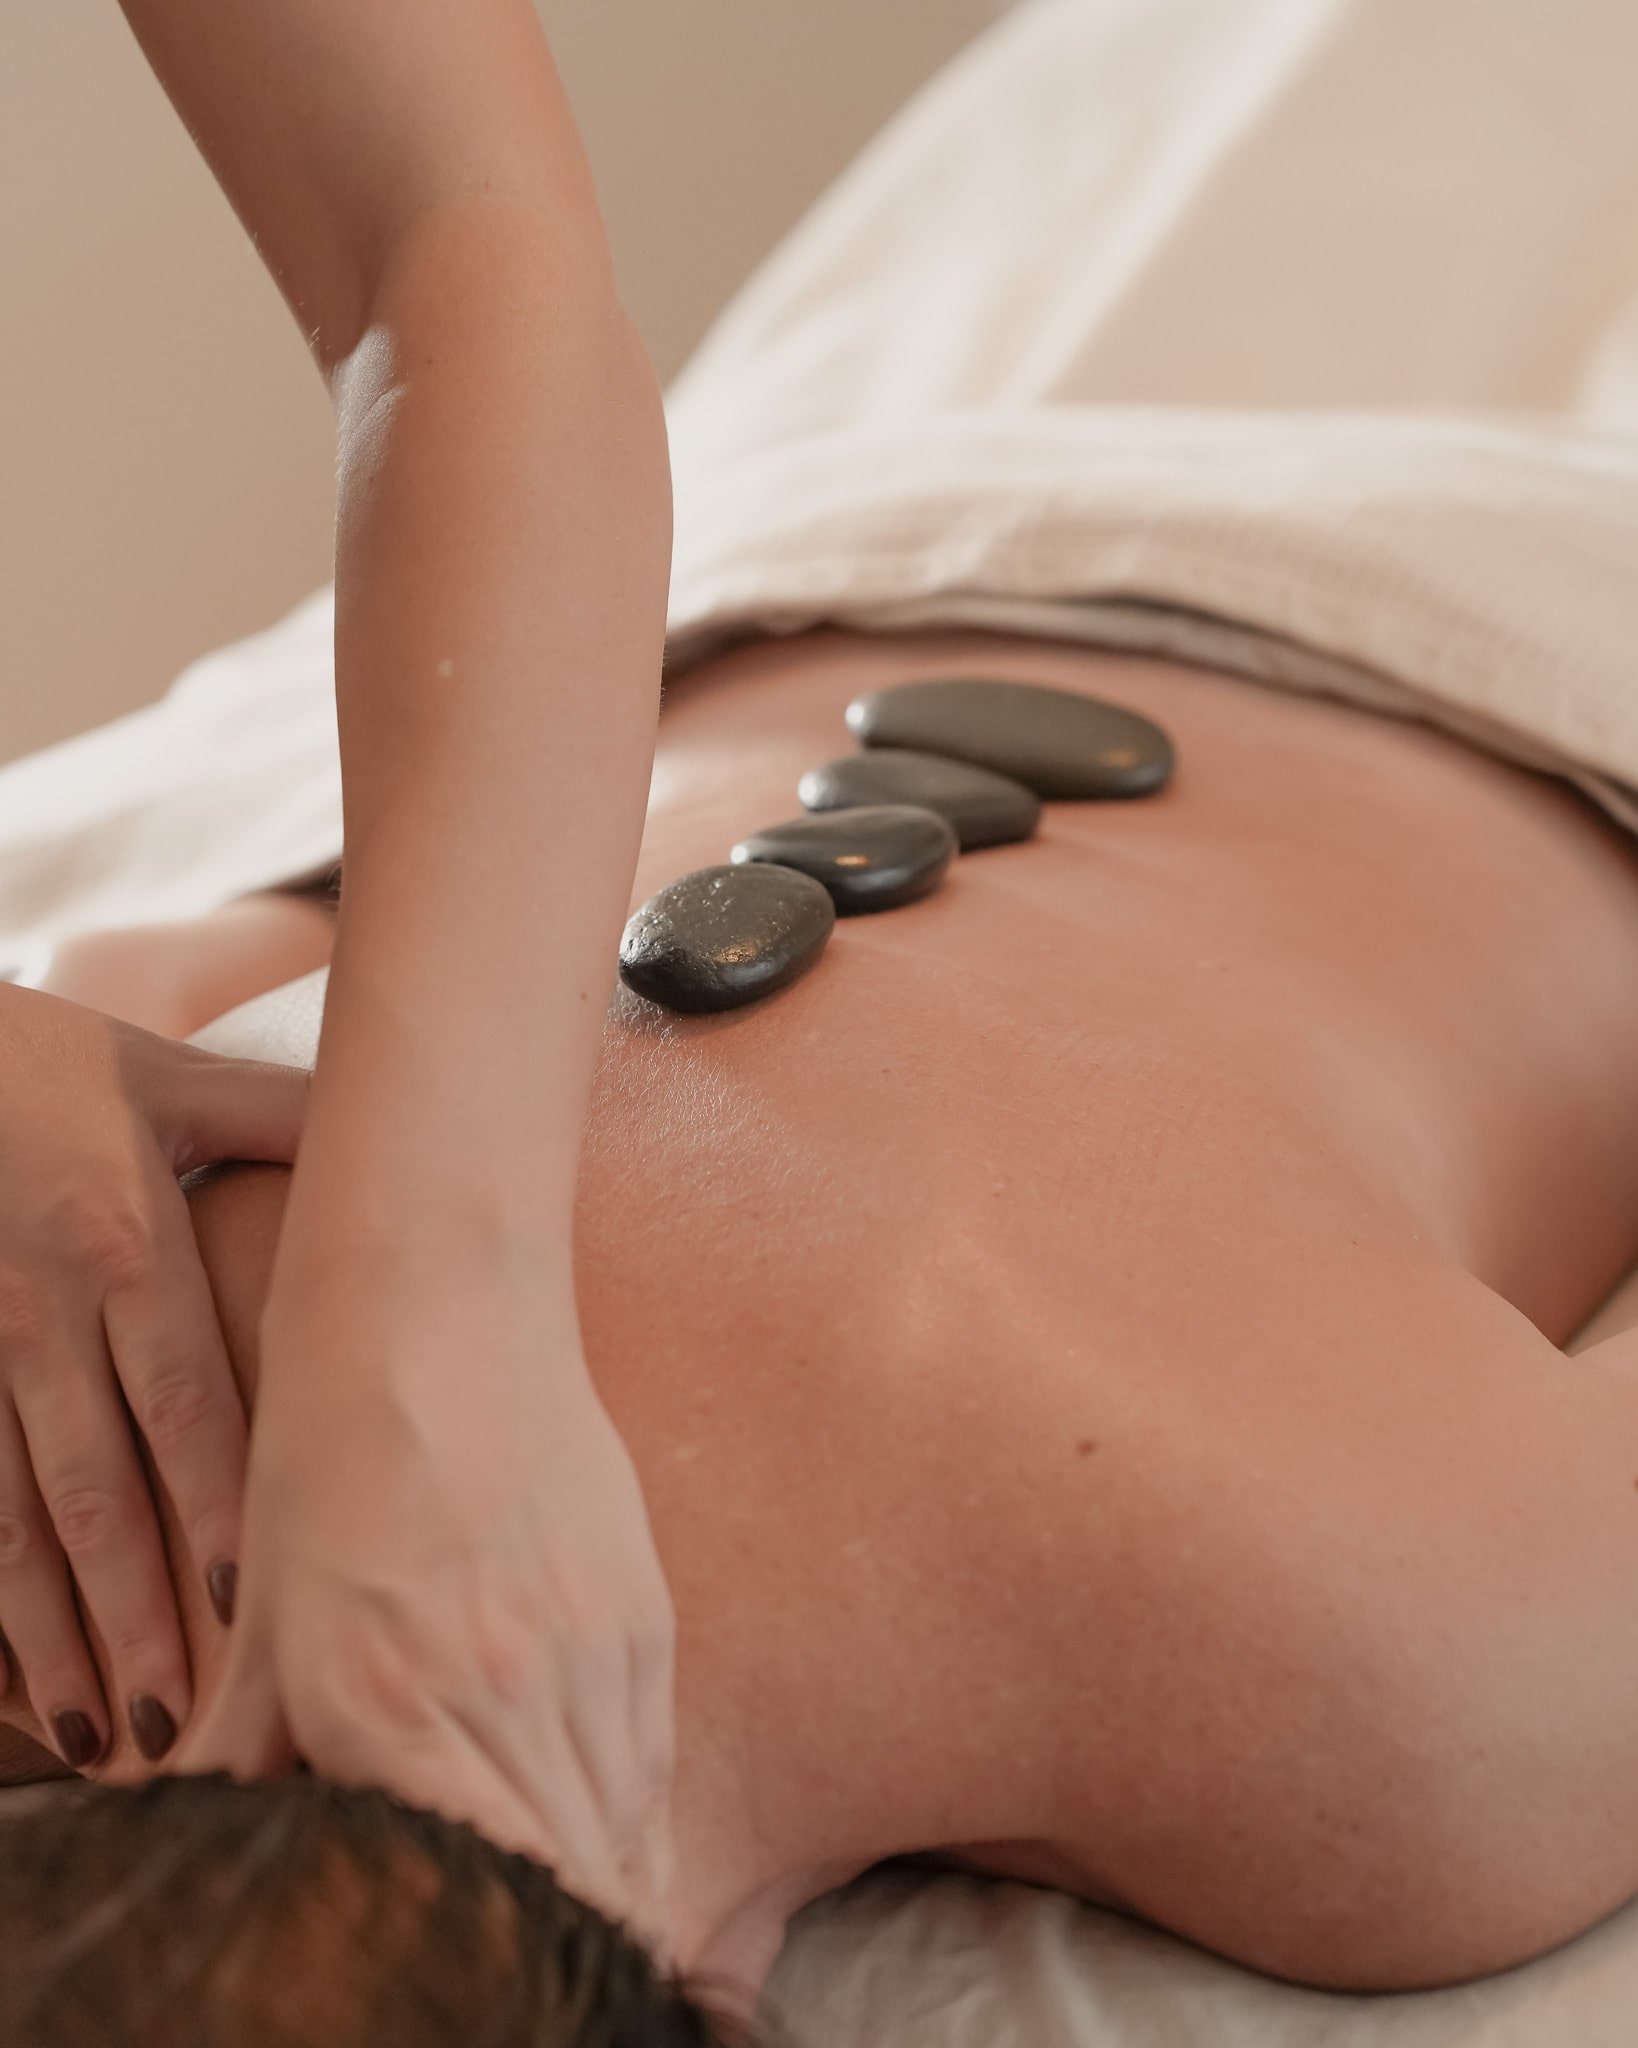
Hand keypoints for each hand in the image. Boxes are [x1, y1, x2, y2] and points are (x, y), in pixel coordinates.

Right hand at [0, 983, 308, 1771]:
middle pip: (90, 1483)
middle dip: (129, 1613)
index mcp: (125, 1242)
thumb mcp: (169, 1077)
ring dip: (43, 1632)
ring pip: (4, 1513)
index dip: (212, 1504)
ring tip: (87, 1736)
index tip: (244, 1607)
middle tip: (170, 1728)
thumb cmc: (51, 1063)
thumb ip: (281, 1114)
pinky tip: (0, 1679)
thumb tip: (413, 1132)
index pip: (180, 1396)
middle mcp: (42, 1307)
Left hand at [178, 1265, 677, 1943]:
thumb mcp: (268, 1611)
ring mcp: (593, 1652)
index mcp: (395, 1717)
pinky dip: (629, 1805)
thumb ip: (243, 1747)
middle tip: (527, 1953)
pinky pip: (650, 1752)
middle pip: (574, 1884)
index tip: (490, 1965)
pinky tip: (602, 1816)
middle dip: (556, 1932)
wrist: (441, 1310)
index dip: (503, 1953)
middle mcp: (509, 1699)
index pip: (494, 1899)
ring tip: (574, 1917)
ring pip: (624, 1828)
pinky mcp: (642, 1607)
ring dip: (602, 1882)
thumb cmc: (331, 1449)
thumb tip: (192, 1816)